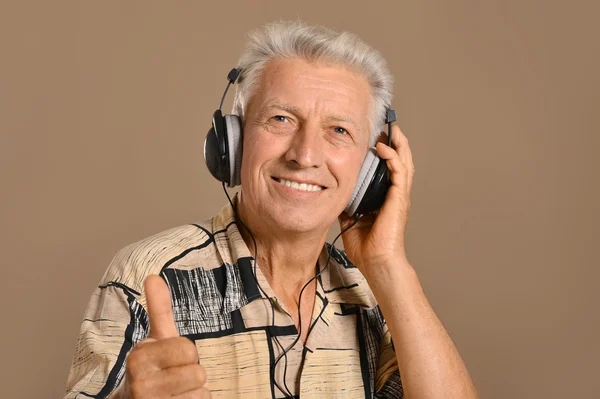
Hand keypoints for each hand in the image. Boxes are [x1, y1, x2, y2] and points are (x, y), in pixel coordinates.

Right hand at [115, 275, 209, 397]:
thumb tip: (152, 276)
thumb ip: (158, 309)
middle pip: (198, 372)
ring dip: (194, 393)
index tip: (169, 360)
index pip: (188, 349)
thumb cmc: (151, 370)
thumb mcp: (154, 339)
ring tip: (175, 393)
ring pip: (202, 393)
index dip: (185, 354)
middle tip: (174, 378)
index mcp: (139, 357)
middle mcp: (141, 384)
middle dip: (191, 375)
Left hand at [339, 125, 414, 273]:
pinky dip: (392, 157)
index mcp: (385, 197)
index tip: (376, 137)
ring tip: (392, 129)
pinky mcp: (399, 199)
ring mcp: (399, 196)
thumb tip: (331, 191)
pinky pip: (399, 172)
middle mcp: (395, 194)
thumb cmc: (366, 246)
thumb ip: (345, 202)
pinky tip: (383, 147)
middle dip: (395, 142)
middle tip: (387, 126)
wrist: (375, 261)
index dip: (385, 152)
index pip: (388, 168)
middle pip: (400, 161)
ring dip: (398, 144)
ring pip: (404, 162)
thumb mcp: (349, 217)